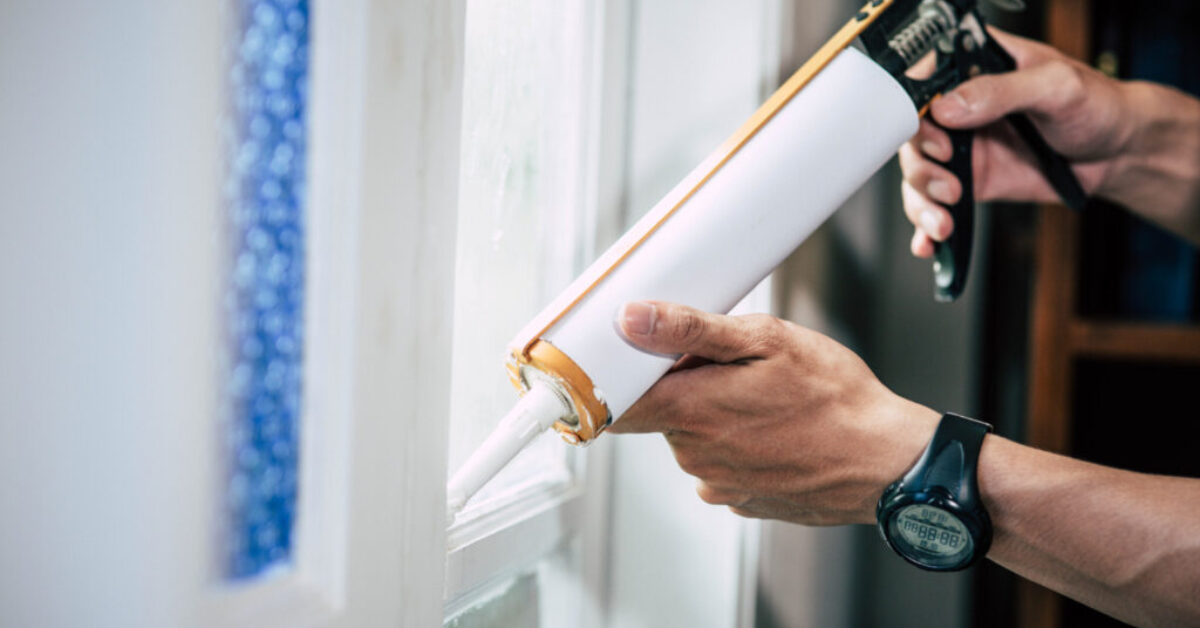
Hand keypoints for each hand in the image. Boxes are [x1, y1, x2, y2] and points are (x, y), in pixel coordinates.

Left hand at [609, 301, 939, 524]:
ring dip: (712, 413)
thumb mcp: (765, 339)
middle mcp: (693, 454)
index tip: (633, 357)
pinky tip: (773, 428)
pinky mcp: (739, 499)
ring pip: (691, 436)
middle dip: (683, 385)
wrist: (886, 461)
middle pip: (660, 412)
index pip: (614, 402)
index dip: (618, 376)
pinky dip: (735, 443)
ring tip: (762, 396)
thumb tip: (632, 318)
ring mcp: (716, 482)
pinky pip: (719, 462)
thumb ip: (689, 329)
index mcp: (690, 410)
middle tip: (731, 364)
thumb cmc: (834, 397)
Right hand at [900, 28, 1135, 257]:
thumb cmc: (1096, 105)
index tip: (940, 138)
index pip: (924, 83)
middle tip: (949, 185)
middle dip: (922, 167)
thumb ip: (1002, 91)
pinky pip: (934, 203)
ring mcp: (962, 147)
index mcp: (975, 68)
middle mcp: (959, 108)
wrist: (1118, 152)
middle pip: (911, 136)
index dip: (918, 113)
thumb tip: (948, 108)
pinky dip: (926, 225)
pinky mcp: (969, 181)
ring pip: (917, 175)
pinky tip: (929, 240)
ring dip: (922, 202)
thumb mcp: (1056, 87)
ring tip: (945, 220)